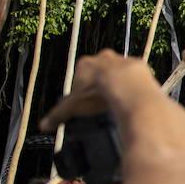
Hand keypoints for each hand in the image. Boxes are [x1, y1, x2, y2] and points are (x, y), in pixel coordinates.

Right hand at [41, 51, 160, 130]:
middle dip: (100, 84)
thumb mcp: (73, 106)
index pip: (80, 76)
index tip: (86, 102)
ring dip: (118, 83)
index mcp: (86, 64)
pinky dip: (134, 85)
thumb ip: (58, 115)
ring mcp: (124, 59)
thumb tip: (43, 126)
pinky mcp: (141, 66)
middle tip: (102, 101)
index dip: (82, 90)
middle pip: (100, 72)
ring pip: (118, 72)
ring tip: (118, 100)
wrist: (128, 87)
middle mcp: (105, 57)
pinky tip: (133, 96)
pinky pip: (136, 76)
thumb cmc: (97, 94)